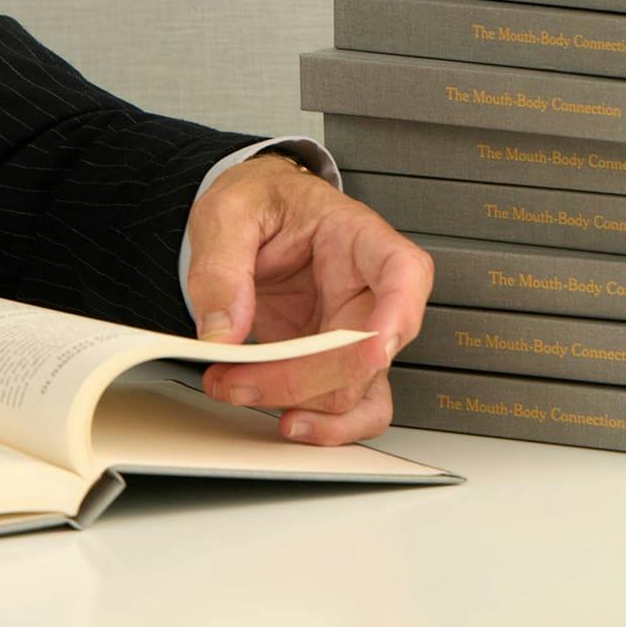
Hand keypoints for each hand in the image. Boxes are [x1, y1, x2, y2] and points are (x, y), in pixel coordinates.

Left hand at [184, 154, 433, 446]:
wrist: (254, 212)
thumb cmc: (259, 201)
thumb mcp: (227, 212)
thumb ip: (221, 268)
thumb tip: (222, 332)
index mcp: (360, 237)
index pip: (404, 271)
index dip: (398, 314)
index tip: (373, 347)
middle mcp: (372, 291)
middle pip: (367, 353)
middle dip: (300, 377)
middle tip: (231, 376)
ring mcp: (357, 332)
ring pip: (360, 393)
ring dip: (302, 406)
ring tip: (237, 391)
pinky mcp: (335, 361)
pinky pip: (347, 408)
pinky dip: (318, 424)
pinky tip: (279, 419)